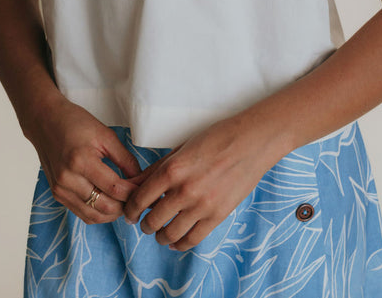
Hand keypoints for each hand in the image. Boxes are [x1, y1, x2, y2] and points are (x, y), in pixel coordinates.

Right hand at [27, 95, 141, 223]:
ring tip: (127, 202)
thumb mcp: (105, 135)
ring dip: (113, 214)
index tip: (146, 188)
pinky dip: (99, 213)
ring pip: (94, 216)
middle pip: (105, 207)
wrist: (45, 121)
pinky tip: (110, 203)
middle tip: (139, 198)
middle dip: (126, 205)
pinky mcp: (57, 195)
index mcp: (81, 161)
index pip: (114, 188)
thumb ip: (125, 159)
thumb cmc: (76, 123)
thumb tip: (140, 179)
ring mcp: (60, 190)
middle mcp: (68, 179)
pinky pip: (82, 213)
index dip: (134, 192)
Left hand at [122, 115, 276, 250]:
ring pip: (170, 234)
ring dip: (161, 237)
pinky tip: (176, 240)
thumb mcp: (181, 148)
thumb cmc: (215, 138)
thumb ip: (157, 169)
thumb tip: (133, 185)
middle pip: (153, 220)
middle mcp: (184, 190)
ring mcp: (202, 206)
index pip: (140, 199)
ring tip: (160, 234)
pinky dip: (180, 244)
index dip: (131, 210)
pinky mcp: (218, 216)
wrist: (251, 142)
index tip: (130, 214)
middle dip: (145, 225)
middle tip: (145, 223)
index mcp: (172, 169)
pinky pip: (193, 239)